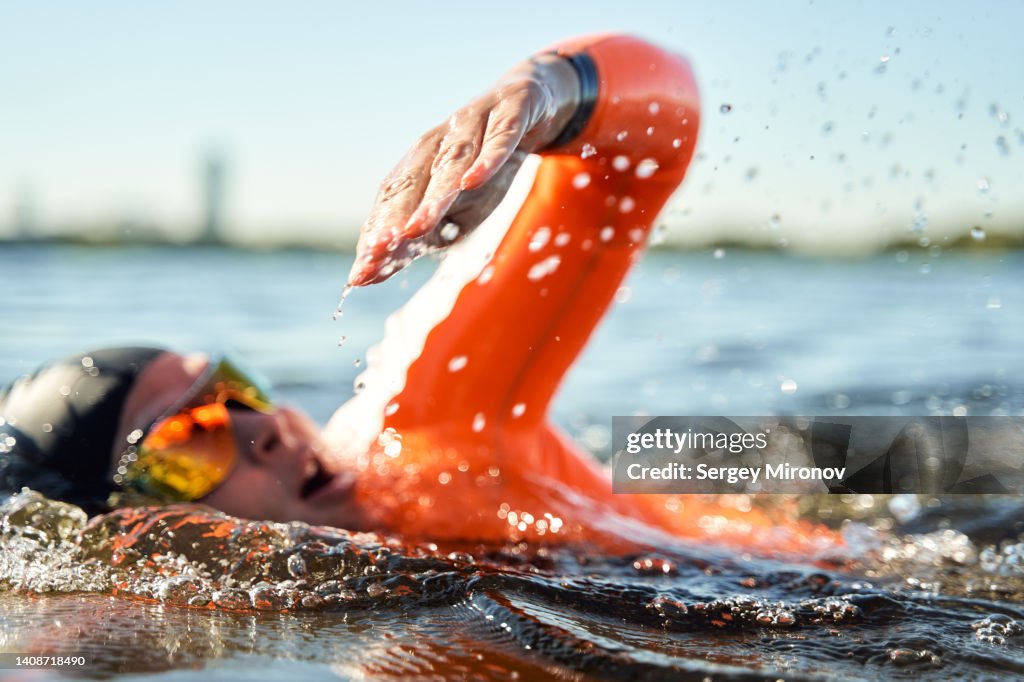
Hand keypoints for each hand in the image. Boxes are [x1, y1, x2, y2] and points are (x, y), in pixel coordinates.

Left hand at [348, 55, 580, 285]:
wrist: (535, 102)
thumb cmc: (488, 164)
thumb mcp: (459, 206)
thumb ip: (426, 232)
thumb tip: (385, 268)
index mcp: (420, 165)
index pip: (392, 205)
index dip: (376, 238)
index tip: (360, 275)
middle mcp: (439, 142)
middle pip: (412, 184)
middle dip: (392, 221)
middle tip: (375, 254)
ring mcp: (474, 125)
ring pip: (451, 163)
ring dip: (432, 198)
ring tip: (416, 229)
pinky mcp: (510, 112)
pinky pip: (499, 139)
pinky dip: (486, 159)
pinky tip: (472, 181)